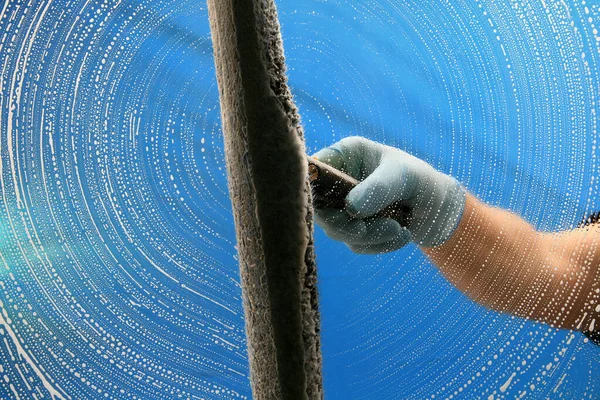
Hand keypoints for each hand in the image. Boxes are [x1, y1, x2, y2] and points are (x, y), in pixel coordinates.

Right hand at [312, 136, 465, 252]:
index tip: (332, 207)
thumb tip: (350, 208)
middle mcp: (339, 179)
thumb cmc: (423, 181)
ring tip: (400, 229)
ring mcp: (344, 205)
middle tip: (371, 229)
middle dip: (346, 224)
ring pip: (337, 230)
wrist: (442, 209)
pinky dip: (379, 245)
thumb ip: (378, 189)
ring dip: (369, 236)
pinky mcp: (353, 228)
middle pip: (320, 207)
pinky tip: (401, 235)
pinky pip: (354, 244)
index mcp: (345, 156)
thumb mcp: (404, 177)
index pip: (313, 170)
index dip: (313, 190)